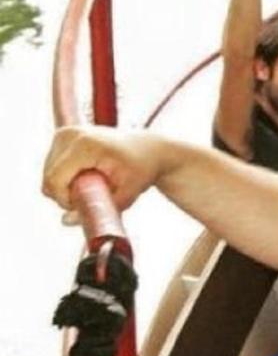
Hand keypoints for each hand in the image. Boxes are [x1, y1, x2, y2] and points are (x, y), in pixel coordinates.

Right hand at [43, 124, 167, 218]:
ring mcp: (65, 133)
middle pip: (49, 177)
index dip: (65, 200)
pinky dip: (66, 177)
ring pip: (48, 173)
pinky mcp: (63, 135)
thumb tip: (64, 222)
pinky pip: (52, 166)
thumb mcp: (125, 195)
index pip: (55, 180)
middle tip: (95, 195)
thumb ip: (96, 210)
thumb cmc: (141, 171)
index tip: (86, 207)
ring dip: (66, 186)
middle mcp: (70, 135)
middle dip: (66, 195)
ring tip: (95, 183)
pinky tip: (89, 175)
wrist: (150, 149)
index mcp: (84, 146)